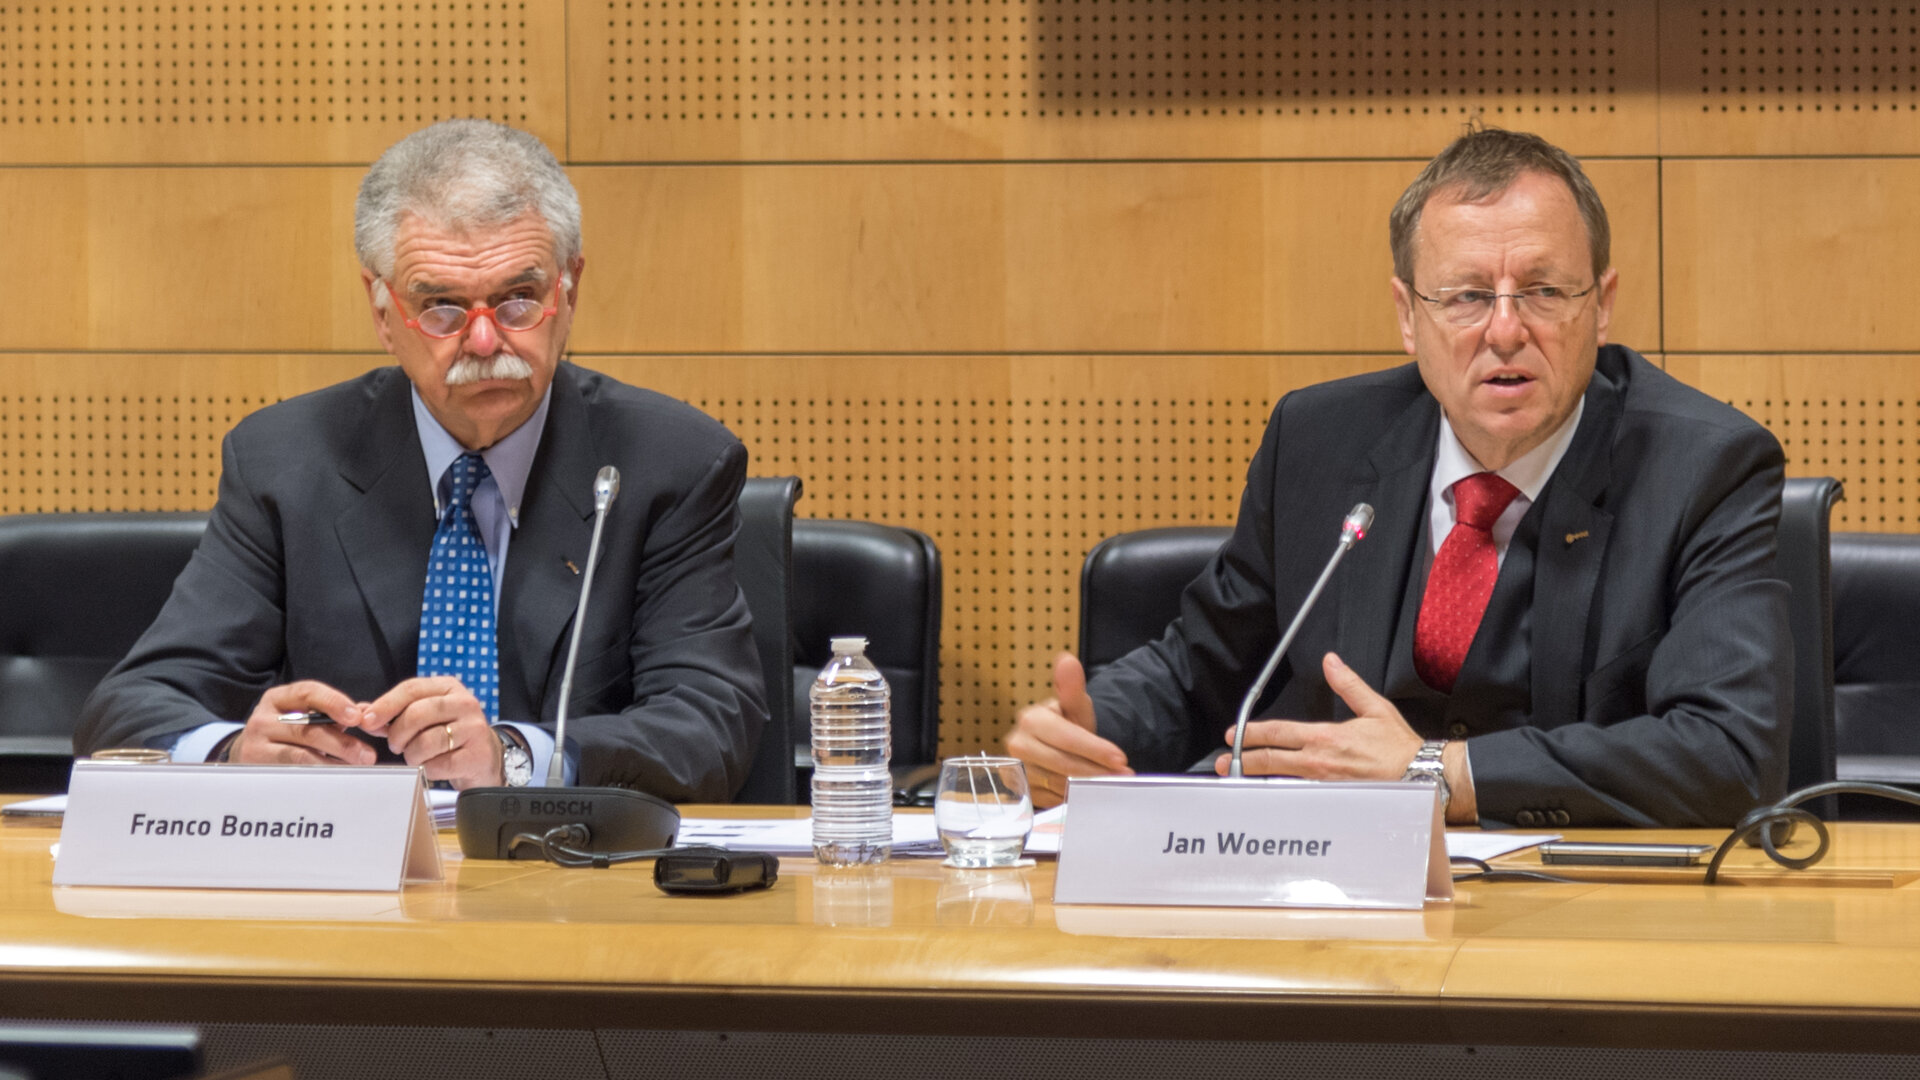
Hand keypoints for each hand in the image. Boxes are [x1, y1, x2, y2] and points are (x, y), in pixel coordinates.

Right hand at [227, 681, 376, 765]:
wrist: (249, 751)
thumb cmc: (287, 732)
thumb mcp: (304, 715)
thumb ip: (334, 713)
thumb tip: (367, 712)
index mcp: (279, 698)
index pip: (307, 692)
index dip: (334, 702)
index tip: (356, 717)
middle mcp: (264, 718)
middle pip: (307, 729)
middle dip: (342, 743)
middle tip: (367, 755)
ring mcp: (256, 743)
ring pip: (299, 755)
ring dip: (332, 763)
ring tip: (354, 769)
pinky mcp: (256, 766)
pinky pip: (291, 772)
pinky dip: (317, 775)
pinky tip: (333, 778)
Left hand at [361, 676, 504, 788]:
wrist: (485, 757)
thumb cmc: (449, 734)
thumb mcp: (424, 717)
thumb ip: (393, 714)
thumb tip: (362, 712)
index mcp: (448, 687)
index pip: (411, 689)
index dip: (385, 705)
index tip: (367, 720)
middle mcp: (464, 703)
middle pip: (417, 714)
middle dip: (398, 734)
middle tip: (396, 746)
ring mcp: (474, 728)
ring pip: (426, 742)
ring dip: (412, 755)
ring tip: (417, 756)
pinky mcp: (477, 754)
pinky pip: (438, 764)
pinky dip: (428, 769)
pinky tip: (434, 766)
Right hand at [1006, 652, 1130, 807]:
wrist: (1057, 746)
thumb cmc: (1067, 724)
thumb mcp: (1074, 706)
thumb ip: (1072, 687)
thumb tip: (1067, 660)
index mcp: (1031, 720)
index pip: (1067, 738)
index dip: (1095, 750)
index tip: (1121, 759)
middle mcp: (1018, 746)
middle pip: (1064, 765)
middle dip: (1097, 771)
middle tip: (1124, 777)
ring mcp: (1019, 771)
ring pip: (1059, 785)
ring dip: (1089, 788)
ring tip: (1113, 786)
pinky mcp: (1024, 792)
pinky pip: (1053, 800)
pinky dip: (1075, 799)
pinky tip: (1091, 796)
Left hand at [1217, 652, 1422, 780]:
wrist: (1420, 778)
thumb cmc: (1399, 749)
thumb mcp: (1374, 708)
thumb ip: (1347, 685)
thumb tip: (1332, 662)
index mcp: (1325, 738)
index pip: (1278, 733)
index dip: (1252, 734)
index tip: (1234, 734)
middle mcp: (1318, 763)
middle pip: (1271, 761)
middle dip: (1243, 760)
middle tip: (1223, 762)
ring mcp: (1322, 786)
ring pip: (1281, 783)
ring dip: (1257, 781)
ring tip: (1238, 781)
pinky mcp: (1331, 802)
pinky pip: (1300, 799)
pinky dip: (1281, 797)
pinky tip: (1269, 799)